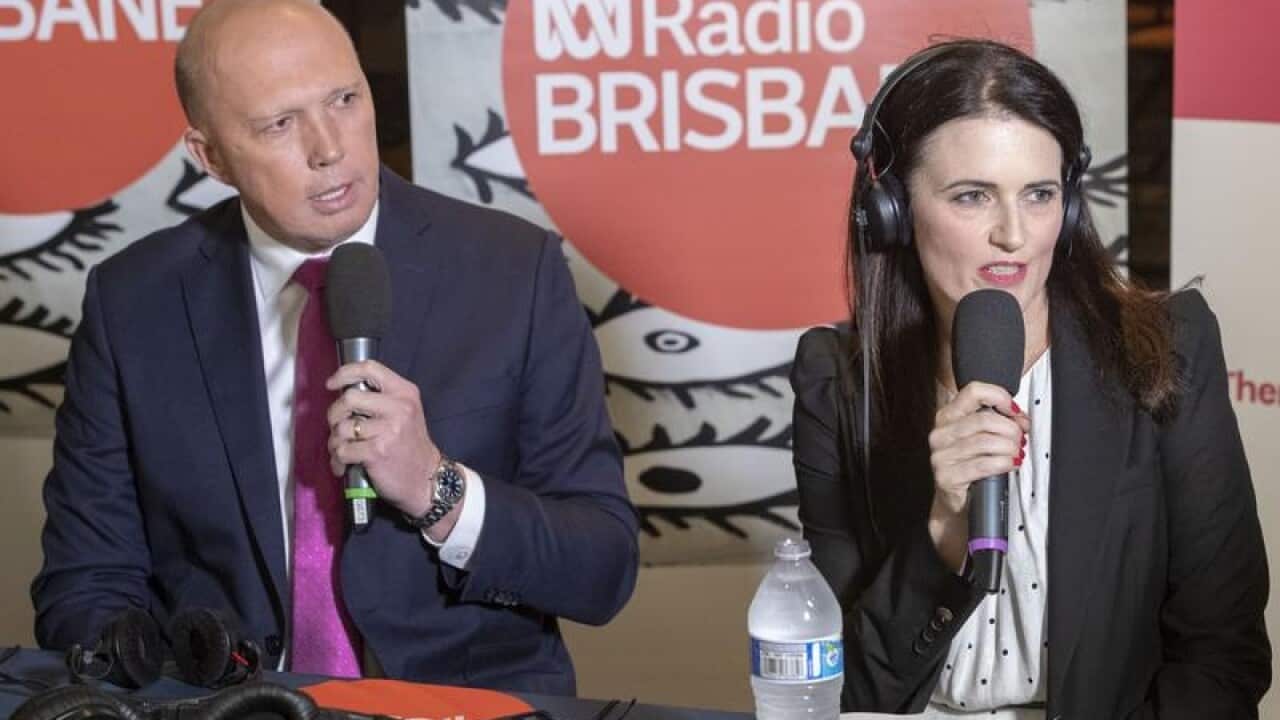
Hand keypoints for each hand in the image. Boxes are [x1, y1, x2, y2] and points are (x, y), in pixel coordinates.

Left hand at [325, 360, 441, 519]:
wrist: (426, 480)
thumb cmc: (410, 446)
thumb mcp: (405, 412)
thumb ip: (380, 398)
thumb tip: (343, 392)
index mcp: (405, 393)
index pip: (370, 368)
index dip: (345, 374)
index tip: (332, 385)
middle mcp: (399, 408)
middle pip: (349, 398)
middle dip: (334, 414)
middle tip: (338, 426)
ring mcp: (388, 430)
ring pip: (342, 427)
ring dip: (335, 441)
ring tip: (343, 449)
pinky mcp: (377, 452)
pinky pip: (342, 450)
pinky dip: (338, 459)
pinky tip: (345, 465)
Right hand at [927, 381, 1028, 569]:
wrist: (957, 502)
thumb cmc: (971, 466)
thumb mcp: (982, 437)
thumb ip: (999, 421)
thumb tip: (1021, 419)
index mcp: (948, 416)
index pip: (973, 391)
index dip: (999, 396)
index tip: (1015, 411)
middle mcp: (941, 433)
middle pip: (985, 419)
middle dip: (1011, 429)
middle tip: (1020, 439)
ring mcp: (941, 456)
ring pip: (986, 442)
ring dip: (1009, 448)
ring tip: (1016, 454)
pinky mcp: (947, 477)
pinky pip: (983, 464)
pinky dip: (1003, 463)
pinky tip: (1010, 465)